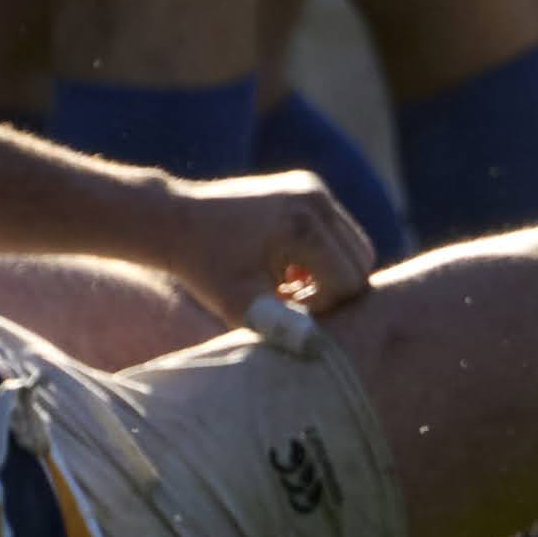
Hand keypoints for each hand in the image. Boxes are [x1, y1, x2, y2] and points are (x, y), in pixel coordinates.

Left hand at [147, 172, 381, 320]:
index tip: (284, 309)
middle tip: (288, 300)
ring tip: (287, 286)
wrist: (177, 220)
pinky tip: (286, 266)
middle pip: (360, 263)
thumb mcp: (242, 306)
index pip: (350, 282)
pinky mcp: (308, 186)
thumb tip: (321, 350)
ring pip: (354, 246)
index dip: (323, 308)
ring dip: (330, 273)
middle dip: (332, 290)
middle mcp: (316, 199)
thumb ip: (284, 328)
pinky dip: (322, 253)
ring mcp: (313, 188)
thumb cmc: (206, 268)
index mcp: (304, 226)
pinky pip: (338, 230)